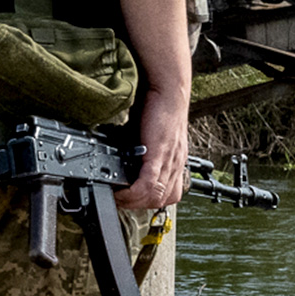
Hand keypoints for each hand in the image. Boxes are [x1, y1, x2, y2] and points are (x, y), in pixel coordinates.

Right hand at [113, 89, 189, 213]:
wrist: (169, 91)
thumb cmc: (161, 108)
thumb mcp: (155, 136)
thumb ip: (146, 151)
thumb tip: (129, 159)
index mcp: (175, 161)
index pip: (168, 195)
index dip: (149, 201)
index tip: (131, 199)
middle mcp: (175, 164)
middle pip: (160, 200)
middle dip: (138, 204)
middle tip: (121, 200)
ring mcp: (169, 160)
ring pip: (155, 197)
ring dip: (134, 201)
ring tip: (118, 196)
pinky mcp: (159, 154)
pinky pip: (149, 183)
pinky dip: (134, 192)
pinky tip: (123, 191)